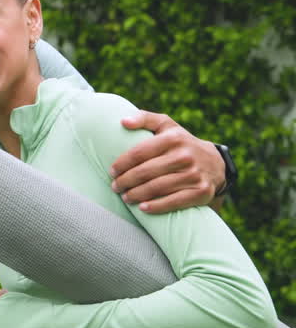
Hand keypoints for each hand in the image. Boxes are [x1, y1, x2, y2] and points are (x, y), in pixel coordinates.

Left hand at [109, 111, 223, 213]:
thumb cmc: (181, 143)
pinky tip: (142, 208)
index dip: (121, 164)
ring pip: (157, 187)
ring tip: (125, 197)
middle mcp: (185, 156)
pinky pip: (174, 202)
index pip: (139, 153)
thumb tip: (123, 121)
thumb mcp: (166, 126)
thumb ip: (144, 118)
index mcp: (173, 138)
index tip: (112, 172)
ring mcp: (194, 175)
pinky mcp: (201, 192)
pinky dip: (156, 206)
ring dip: (136, 194)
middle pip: (145, 172)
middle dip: (125, 181)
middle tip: (115, 187)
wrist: (215, 163)